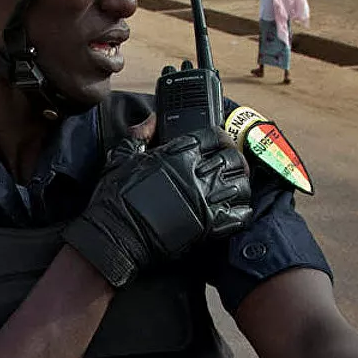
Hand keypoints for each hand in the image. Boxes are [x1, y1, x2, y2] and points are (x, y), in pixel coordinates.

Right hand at [63, 127, 250, 286]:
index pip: (213, 136)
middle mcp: (196, 173)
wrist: (116, 236)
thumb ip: (140, 136)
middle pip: (232, 159)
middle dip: (235, 160)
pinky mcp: (209, 225)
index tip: (220, 143)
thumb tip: (150, 121)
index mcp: (177, 153)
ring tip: (235, 187)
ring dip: (241, 184)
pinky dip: (241, 211)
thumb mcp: (122, 157)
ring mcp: (205, 199)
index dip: (220, 138)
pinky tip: (234, 210)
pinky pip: (239, 214)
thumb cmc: (116, 198)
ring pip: (241, 185)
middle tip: (232, 165)